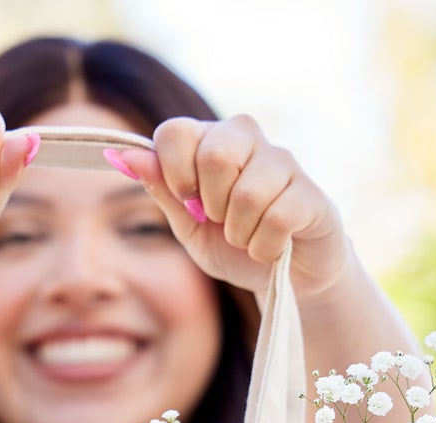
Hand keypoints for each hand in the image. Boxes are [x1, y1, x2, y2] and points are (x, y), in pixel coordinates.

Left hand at [108, 117, 350, 300]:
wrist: (287, 277)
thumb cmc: (236, 246)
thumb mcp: (189, 227)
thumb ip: (163, 191)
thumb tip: (124, 155)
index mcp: (209, 141)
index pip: (175, 131)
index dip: (174, 172)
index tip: (187, 199)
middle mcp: (247, 139)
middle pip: (215, 153)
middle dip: (212, 203)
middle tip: (222, 220)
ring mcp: (283, 163)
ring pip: (247, 193)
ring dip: (240, 233)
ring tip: (248, 238)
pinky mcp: (311, 193)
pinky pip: (277, 218)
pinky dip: (265, 246)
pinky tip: (272, 248)